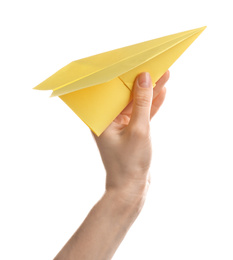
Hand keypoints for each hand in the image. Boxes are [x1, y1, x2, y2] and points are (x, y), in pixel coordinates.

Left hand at [92, 71, 168, 201]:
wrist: (131, 188)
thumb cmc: (130, 163)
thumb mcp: (139, 129)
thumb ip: (141, 103)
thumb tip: (145, 78)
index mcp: (101, 119)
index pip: (112, 91)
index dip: (126, 76)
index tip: (139, 63)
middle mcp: (108, 120)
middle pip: (126, 96)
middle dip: (142, 83)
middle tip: (156, 67)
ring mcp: (120, 126)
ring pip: (135, 104)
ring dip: (150, 92)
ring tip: (164, 75)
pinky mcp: (131, 131)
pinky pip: (141, 114)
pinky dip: (151, 106)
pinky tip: (162, 93)